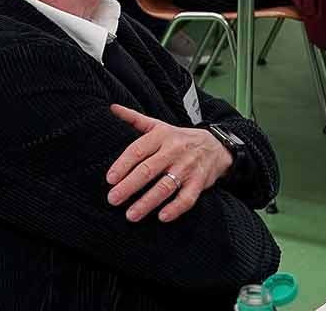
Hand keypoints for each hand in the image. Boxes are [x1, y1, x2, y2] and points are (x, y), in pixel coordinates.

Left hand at [105, 104, 230, 223]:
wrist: (215, 146)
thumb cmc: (179, 138)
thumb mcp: (158, 125)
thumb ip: (135, 118)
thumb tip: (113, 108)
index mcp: (161, 136)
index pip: (138, 150)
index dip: (122, 165)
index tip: (110, 179)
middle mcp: (173, 151)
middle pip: (148, 170)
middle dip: (129, 186)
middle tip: (113, 199)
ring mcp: (187, 167)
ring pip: (165, 187)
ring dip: (147, 202)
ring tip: (131, 215)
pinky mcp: (199, 183)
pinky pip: (187, 198)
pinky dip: (175, 208)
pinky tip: (161, 217)